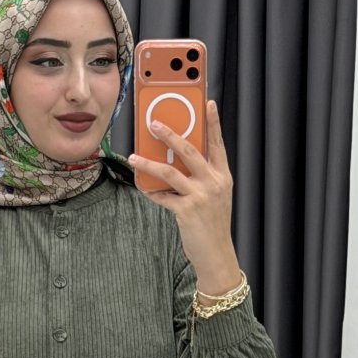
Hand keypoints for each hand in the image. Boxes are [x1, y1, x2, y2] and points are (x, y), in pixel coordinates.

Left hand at [128, 99, 240, 289]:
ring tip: (134, 157)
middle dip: (170, 133)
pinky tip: (142, 186)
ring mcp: (200, 196)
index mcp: (222, 175)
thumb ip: (201, 178)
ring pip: (170, 172)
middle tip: (154, 123)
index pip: (217, 143)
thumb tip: (176, 163)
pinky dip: (151, 191)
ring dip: (149, 163)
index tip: (208, 103)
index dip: (213, 122)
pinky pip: (163, 196)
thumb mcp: (214, 196)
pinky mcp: (186, 211)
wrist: (216, 254)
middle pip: (189, 150)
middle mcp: (213, 182)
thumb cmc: (212, 224)